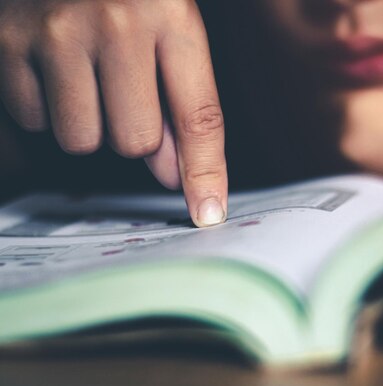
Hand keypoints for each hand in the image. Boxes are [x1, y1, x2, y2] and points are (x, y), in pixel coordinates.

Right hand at [0, 0, 226, 225]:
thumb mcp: (168, 27)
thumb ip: (177, 100)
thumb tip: (170, 175)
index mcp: (171, 15)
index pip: (198, 115)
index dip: (206, 172)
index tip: (208, 214)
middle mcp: (115, 23)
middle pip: (134, 141)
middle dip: (135, 133)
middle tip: (124, 92)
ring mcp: (54, 31)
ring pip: (81, 140)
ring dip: (89, 124)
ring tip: (87, 77)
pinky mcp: (6, 40)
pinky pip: (34, 120)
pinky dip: (47, 107)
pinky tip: (53, 68)